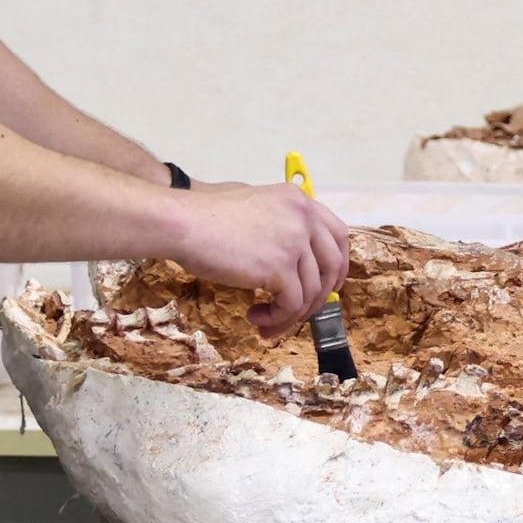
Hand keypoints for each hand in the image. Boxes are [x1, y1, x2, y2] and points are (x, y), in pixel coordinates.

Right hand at [158, 180, 350, 323]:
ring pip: (311, 291)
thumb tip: (294, 261)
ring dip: (291, 314)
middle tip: (299, 312)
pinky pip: (292, 305)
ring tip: (265, 321)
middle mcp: (303, 218)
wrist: (183, 223)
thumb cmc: (206, 217)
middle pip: (332, 265)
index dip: (338, 263)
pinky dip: (277, 318)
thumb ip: (281, 225)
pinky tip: (257, 318)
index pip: (338, 234)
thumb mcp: (255, 206)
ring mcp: (294, 242)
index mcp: (299, 201)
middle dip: (321, 295)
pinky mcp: (279, 267)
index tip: (329, 283)